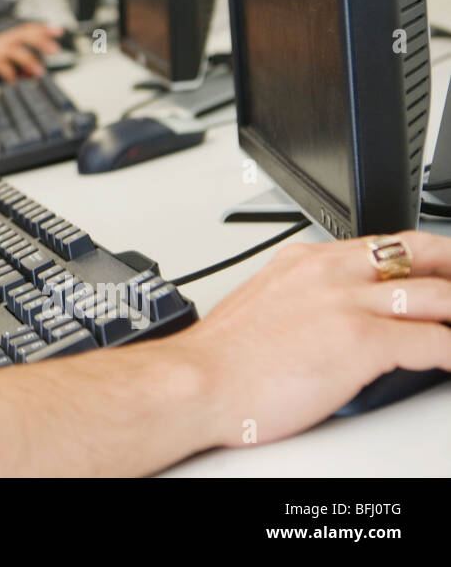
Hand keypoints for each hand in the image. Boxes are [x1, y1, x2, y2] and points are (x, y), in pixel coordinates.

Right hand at [0, 22, 64, 80]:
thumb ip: (15, 67)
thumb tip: (32, 72)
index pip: (23, 30)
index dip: (41, 28)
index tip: (58, 30)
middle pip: (21, 34)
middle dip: (40, 39)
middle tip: (57, 48)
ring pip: (13, 48)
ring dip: (29, 59)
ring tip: (40, 72)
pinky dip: (9, 71)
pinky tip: (14, 81)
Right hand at [166, 230, 450, 447]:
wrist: (201, 381)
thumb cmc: (222, 357)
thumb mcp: (260, 304)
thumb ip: (296, 297)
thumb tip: (319, 315)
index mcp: (303, 261)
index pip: (377, 245)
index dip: (416, 256)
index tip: (430, 268)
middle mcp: (329, 272)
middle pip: (416, 254)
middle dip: (448, 268)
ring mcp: (347, 303)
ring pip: (435, 295)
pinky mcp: (363, 341)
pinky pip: (433, 342)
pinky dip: (450, 351)